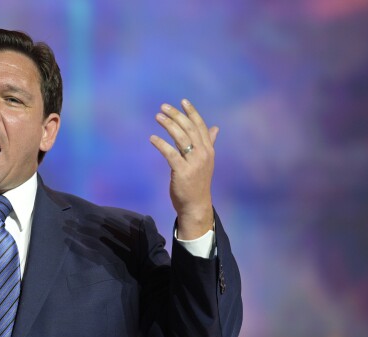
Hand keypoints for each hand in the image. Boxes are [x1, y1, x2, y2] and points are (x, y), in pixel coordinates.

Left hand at [149, 99, 217, 239]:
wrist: (196, 205)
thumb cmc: (198, 182)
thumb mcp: (205, 161)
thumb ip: (209, 143)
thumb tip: (215, 128)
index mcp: (208, 150)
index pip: (201, 126)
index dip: (192, 112)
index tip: (183, 101)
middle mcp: (203, 154)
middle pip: (189, 129)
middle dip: (177, 115)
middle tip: (164, 107)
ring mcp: (193, 163)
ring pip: (181, 138)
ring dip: (168, 125)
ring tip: (158, 117)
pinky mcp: (182, 171)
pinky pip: (170, 153)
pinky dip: (161, 144)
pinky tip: (152, 138)